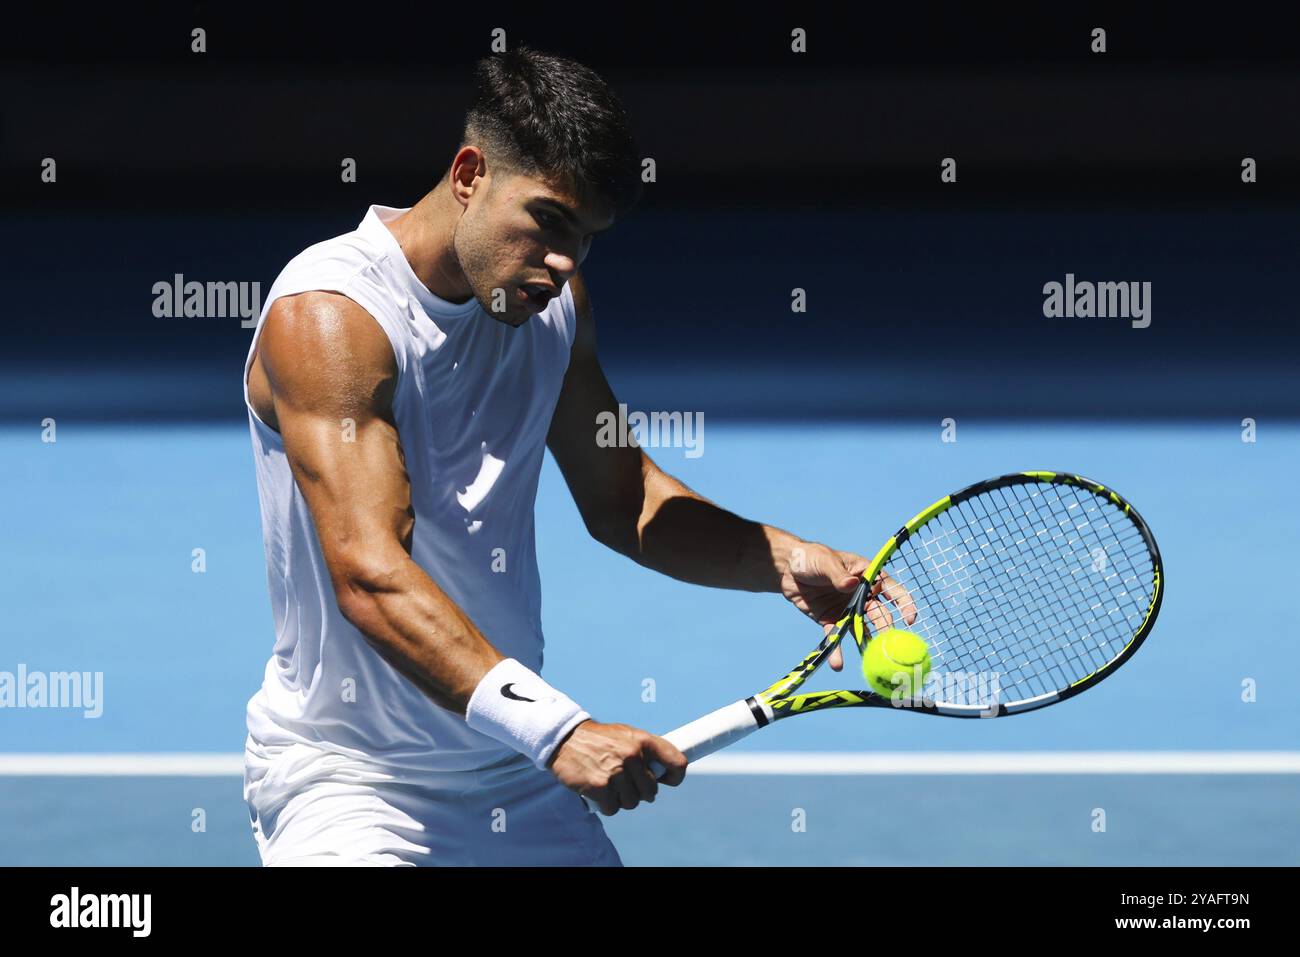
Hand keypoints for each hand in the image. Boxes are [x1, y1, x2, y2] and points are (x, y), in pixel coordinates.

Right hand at [548, 719, 687, 815]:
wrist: (564, 738)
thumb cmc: (599, 740)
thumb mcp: (626, 735)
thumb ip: (645, 751)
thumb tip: (663, 774)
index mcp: (643, 740)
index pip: (677, 762)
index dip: (675, 777)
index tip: (666, 780)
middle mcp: (632, 755)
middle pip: (651, 791)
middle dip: (640, 792)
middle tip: (626, 783)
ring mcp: (616, 772)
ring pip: (632, 803)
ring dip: (621, 799)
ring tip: (610, 785)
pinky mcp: (600, 787)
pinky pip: (613, 809)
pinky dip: (606, 805)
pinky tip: (599, 792)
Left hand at [780, 541, 916, 670]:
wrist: (787, 570)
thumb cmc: (811, 557)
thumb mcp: (825, 562)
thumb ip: (838, 575)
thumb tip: (851, 584)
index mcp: (867, 576)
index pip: (893, 590)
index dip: (905, 604)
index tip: (910, 619)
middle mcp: (861, 595)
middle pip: (880, 614)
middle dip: (886, 629)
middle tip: (888, 645)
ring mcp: (847, 610)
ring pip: (862, 629)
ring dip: (867, 644)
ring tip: (872, 661)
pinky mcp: (831, 620)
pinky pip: (836, 636)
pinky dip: (837, 650)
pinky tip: (837, 664)